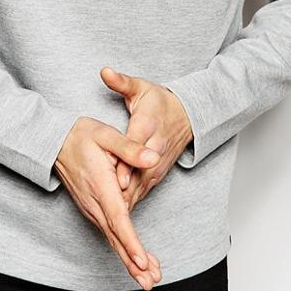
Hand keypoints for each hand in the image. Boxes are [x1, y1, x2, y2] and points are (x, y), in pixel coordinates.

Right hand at [54, 115, 162, 288]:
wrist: (55, 142)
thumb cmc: (82, 136)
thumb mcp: (107, 135)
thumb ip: (130, 148)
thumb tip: (153, 159)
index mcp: (101, 185)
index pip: (117, 219)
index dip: (130, 242)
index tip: (141, 262)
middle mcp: (94, 203)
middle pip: (115, 237)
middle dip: (133, 262)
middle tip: (151, 282)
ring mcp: (91, 209)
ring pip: (113, 239)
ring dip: (130, 260)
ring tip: (150, 278)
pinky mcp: (92, 210)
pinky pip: (109, 233)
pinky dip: (123, 248)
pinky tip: (135, 259)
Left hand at [99, 67, 192, 213]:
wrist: (186, 114)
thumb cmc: (158, 101)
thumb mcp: (140, 87)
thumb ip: (121, 81)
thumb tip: (105, 71)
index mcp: (148, 124)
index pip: (137, 145)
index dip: (127, 162)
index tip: (118, 178)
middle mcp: (155, 146)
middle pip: (140, 170)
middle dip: (126, 188)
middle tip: (110, 207)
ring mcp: (158, 161)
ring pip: (143, 183)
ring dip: (129, 200)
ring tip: (112, 219)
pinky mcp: (158, 171)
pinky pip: (145, 189)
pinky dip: (133, 201)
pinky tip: (119, 216)